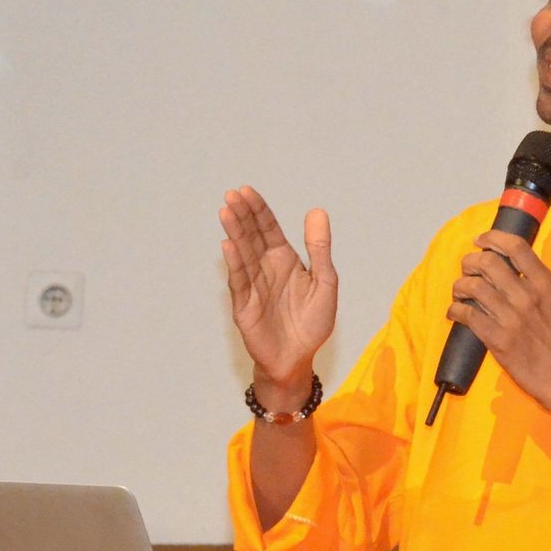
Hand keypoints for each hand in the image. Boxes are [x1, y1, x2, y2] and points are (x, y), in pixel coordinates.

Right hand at [219, 186, 336, 407]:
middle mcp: (265, 268)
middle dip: (242, 215)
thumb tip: (317, 211)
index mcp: (284, 260)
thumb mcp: (325, 282)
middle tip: (231, 195)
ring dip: (234, 233)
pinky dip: (234, 263)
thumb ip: (319, 248)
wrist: (298, 360)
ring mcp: (253, 286)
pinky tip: (228, 245)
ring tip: (226, 212)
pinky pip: (240, 281)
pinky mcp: (244, 306)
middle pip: (251, 236)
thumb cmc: (312, 323)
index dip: (258, 210)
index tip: (246, 190)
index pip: (268, 229)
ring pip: (242, 254)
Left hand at [448, 229, 550, 425]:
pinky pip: (466, 314)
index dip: (492, 238)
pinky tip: (456, 313)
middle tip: (467, 270)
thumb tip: (505, 264)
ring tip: (460, 293)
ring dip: (459, 286)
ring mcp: (511, 317)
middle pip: (487, 262)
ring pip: (472, 286)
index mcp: (544, 283)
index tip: (480, 241)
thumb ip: (532, 282)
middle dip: (470, 262)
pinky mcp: (497, 339)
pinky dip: (455, 310)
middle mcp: (527, 295)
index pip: (515, 246)